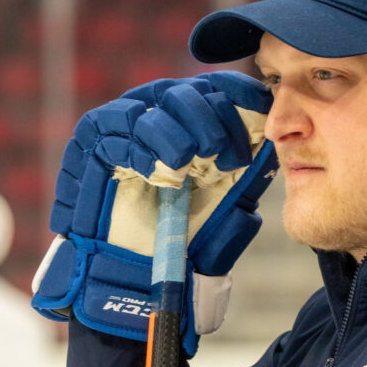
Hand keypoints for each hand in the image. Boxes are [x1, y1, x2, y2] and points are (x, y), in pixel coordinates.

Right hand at [32, 72, 276, 355]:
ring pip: (154, 104)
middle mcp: (162, 116)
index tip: (262, 108)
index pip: (218, 88)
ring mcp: (126, 125)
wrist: (136, 278)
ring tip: (184, 164)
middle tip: (223, 153)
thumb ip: (249, 180)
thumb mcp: (228, 210)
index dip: (240, 93)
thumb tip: (272, 149)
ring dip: (176, 131)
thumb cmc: (185, 244)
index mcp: (197, 125)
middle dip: (211, 117)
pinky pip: (115, 127)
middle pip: (188, 90)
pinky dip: (138, 145)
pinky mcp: (93, 141)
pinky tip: (154, 170)